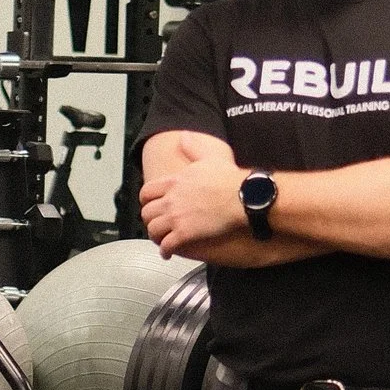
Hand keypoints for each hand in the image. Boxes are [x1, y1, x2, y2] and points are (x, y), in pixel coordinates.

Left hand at [138, 140, 244, 259]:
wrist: (243, 197)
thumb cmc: (230, 179)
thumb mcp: (209, 156)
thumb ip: (192, 147)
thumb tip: (184, 136)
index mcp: (174, 181)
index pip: (147, 192)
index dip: (146, 200)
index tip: (150, 205)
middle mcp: (171, 199)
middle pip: (146, 212)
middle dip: (150, 219)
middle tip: (156, 223)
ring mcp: (176, 217)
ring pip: (153, 229)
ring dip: (155, 236)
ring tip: (161, 239)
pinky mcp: (185, 233)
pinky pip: (166, 245)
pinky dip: (165, 251)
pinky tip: (168, 253)